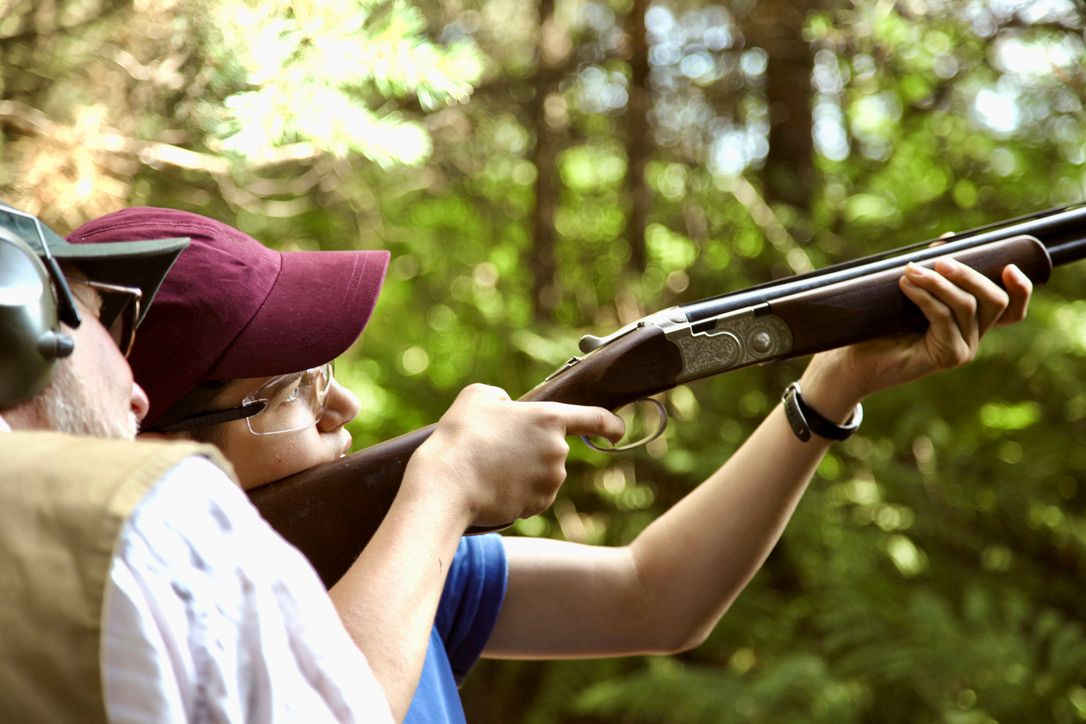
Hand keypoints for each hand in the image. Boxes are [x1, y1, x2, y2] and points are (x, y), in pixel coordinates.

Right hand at [404, 384, 624, 526]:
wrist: (448, 483)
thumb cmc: (461, 435)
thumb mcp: (478, 396)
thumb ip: (502, 398)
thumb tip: (507, 408)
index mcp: (550, 418)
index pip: (596, 419)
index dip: (611, 424)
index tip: (619, 431)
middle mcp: (558, 451)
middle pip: (554, 449)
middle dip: (532, 449)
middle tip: (497, 447)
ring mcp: (551, 481)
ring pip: (543, 474)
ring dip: (524, 471)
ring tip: (490, 467)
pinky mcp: (538, 505)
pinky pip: (533, 496)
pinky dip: (518, 492)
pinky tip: (494, 487)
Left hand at [803, 260, 1032, 414]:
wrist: (854, 360)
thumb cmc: (880, 326)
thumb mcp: (911, 292)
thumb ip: (932, 271)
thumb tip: (949, 238)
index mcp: (972, 322)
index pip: (1012, 309)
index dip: (1020, 288)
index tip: (1009, 265)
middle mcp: (974, 337)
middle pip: (995, 301)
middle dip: (970, 275)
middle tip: (938, 260)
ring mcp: (963, 349)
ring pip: (967, 306)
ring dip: (938, 283)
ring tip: (910, 270)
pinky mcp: (946, 356)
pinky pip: (943, 318)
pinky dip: (926, 297)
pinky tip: (906, 285)